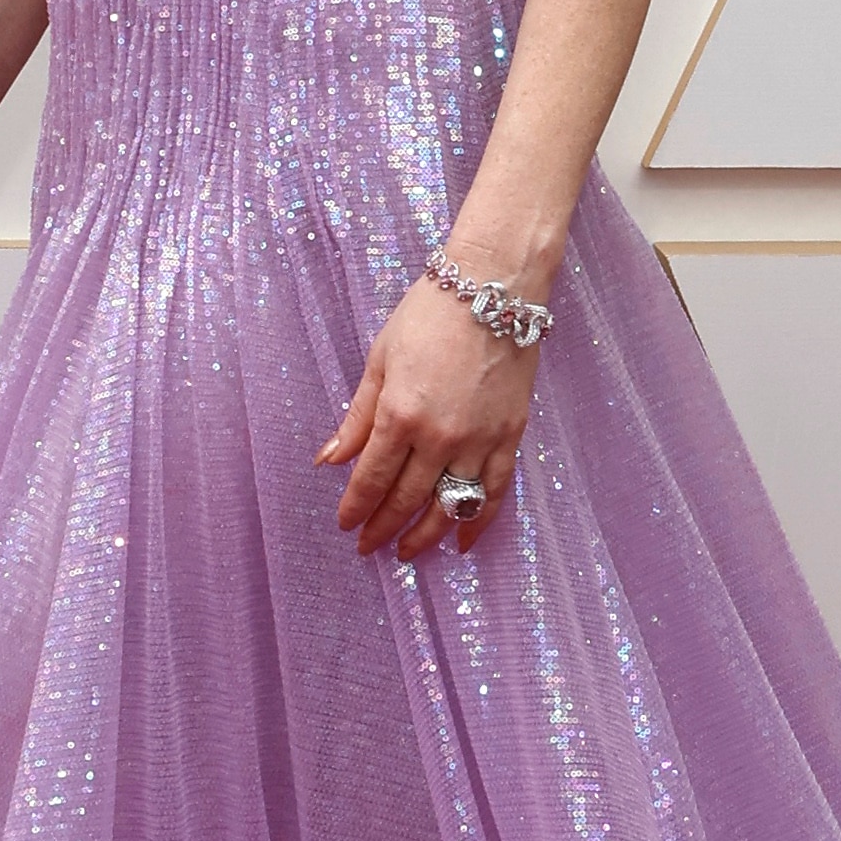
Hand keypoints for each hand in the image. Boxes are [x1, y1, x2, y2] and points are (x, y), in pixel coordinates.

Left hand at [318, 275, 535, 554]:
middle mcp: (439, 437)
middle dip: (383, 528)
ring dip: (425, 536)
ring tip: (407, 553)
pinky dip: (478, 521)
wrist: (493, 287)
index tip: (346, 526)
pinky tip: (462, 542)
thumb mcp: (380, 360)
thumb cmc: (428, 314)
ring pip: (449, 506)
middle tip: (368, 546)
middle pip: (407, 500)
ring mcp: (479, 440)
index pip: (372, 479)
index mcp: (400, 415)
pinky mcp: (510, 436)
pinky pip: (494, 492)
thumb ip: (357, 417)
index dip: (356, 508)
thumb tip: (330, 459)